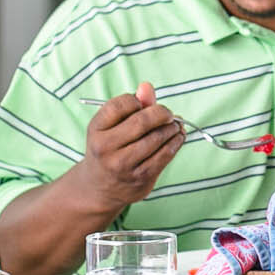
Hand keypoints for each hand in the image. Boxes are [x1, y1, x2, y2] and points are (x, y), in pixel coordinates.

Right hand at [75, 83, 184, 210]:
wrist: (100, 188)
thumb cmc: (109, 149)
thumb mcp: (111, 127)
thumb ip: (131, 106)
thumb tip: (147, 86)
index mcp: (96, 130)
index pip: (118, 106)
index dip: (135, 101)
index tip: (143, 104)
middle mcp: (105, 148)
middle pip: (141, 122)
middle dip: (161, 113)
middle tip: (168, 114)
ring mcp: (123, 165)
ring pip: (156, 138)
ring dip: (172, 128)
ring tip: (176, 125)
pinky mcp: (140, 177)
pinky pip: (164, 155)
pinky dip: (176, 143)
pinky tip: (179, 137)